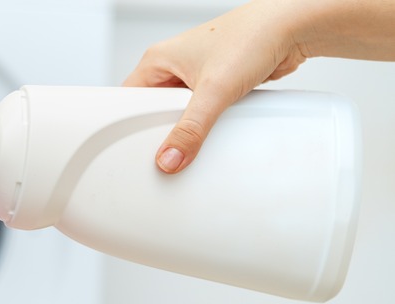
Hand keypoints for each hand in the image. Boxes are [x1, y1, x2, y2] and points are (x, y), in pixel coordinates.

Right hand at [124, 0, 307, 172]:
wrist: (292, 28)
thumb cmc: (252, 36)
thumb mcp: (214, 91)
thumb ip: (191, 130)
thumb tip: (170, 157)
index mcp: (158, 59)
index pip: (129, 99)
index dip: (130, 125)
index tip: (137, 147)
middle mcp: (173, 66)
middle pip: (153, 110)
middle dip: (162, 129)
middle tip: (169, 145)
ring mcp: (195, 75)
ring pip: (179, 113)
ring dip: (187, 126)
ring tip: (193, 135)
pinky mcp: (216, 84)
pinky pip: (200, 112)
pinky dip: (206, 123)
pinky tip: (212, 129)